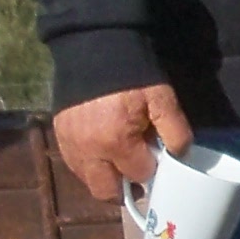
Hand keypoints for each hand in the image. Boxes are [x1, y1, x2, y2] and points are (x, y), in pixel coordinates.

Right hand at [53, 83, 192, 200]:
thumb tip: (180, 156)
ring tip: (119, 160)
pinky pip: (75, 165)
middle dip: (126, 187)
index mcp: (116, 143)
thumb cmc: (133, 74)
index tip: (155, 154)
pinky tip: (101, 150)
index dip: (151, 166)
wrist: (95, 46)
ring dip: (106, 178)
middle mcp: (88, 152)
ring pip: (89, 182)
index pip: (140, 175)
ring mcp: (69, 145)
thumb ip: (175, 131)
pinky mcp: (59, 135)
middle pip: (108, 192)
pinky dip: (89, 165)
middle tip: (138, 170)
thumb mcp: (162, 99)